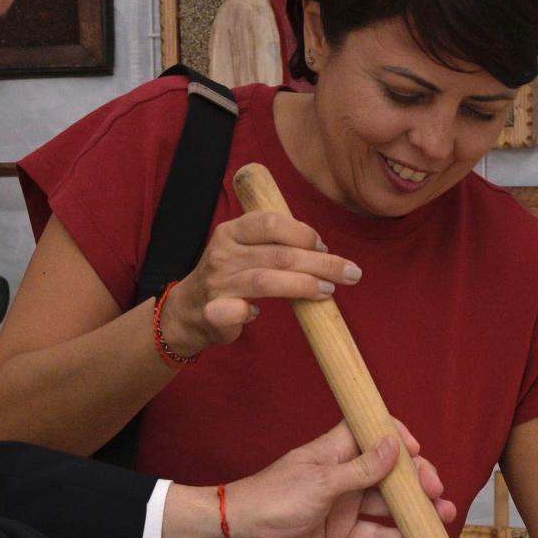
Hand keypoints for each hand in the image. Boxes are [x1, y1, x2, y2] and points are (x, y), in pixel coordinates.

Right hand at [163, 208, 361, 357]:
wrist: (187, 312)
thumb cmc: (228, 279)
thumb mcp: (245, 250)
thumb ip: (277, 245)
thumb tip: (322, 251)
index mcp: (232, 232)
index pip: (270, 222)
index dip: (302, 232)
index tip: (324, 246)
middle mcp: (223, 254)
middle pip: (278, 254)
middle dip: (319, 263)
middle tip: (349, 272)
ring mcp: (217, 283)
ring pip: (264, 280)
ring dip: (300, 285)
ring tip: (327, 290)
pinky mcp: (213, 312)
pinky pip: (233, 310)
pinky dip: (248, 313)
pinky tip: (260, 315)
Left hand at [212, 423, 453, 537]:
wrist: (237, 536)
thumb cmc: (272, 499)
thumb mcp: (321, 482)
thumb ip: (361, 469)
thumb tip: (395, 445)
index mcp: (335, 450)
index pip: (372, 432)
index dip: (397, 437)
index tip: (417, 450)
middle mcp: (343, 474)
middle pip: (388, 470)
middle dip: (416, 478)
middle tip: (436, 491)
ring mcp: (343, 504)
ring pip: (386, 503)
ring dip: (414, 508)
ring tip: (443, 515)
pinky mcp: (339, 532)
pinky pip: (373, 533)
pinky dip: (395, 537)